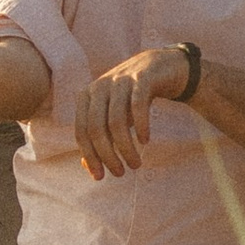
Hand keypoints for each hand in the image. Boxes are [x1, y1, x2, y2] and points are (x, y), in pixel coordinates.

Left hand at [72, 42, 194, 181]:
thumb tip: (87, 167)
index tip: (100, 177)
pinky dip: (140, 126)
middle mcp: (100, 87)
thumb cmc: (133, 97)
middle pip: (96, 128)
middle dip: (107, 155)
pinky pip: (137, 105)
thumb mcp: (114, 117)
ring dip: (125, 147)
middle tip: (120, 173)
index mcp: (87, 96)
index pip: (82, 132)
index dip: (90, 156)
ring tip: (136, 164)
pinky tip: (145, 141)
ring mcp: (120, 80)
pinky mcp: (142, 78)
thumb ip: (100, 138)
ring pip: (116, 121)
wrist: (162, 67)